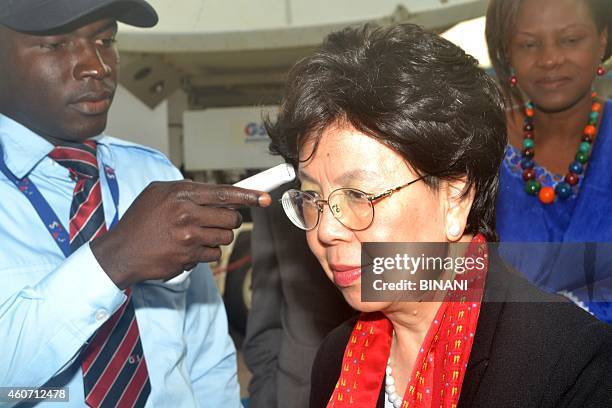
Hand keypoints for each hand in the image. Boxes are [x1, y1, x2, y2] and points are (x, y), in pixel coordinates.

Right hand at [90, 180, 270, 288]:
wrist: (121, 252)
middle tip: (215, 222)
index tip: (265, 199)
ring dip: (217, 237)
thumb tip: (215, 194)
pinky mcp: (189, 256)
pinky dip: (207, 253)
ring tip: (196, 236)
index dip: (248, 196)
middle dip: (229, 221)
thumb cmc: (140, 221)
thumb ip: (186, 189)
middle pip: (231, 217)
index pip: (223, 193)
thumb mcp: (157, 194)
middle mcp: (186, 213)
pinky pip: (214, 254)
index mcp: (181, 193)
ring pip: (225, 237)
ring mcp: (189, 236)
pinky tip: (189, 250)